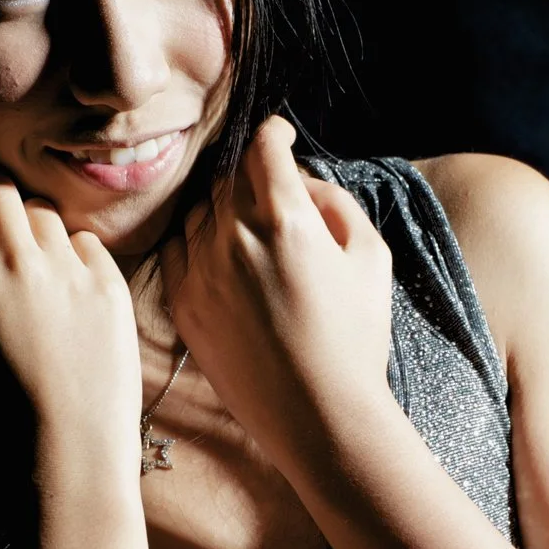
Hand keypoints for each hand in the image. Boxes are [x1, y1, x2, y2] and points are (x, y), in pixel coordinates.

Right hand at [0, 172, 142, 459]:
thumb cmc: (2, 411)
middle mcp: (18, 263)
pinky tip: (73, 293)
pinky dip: (76, 257)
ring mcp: (68, 270)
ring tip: (39, 269)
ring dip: (35, 229)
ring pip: (43, 211)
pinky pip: (85, 241)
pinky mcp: (109, 283)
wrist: (70, 446)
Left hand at [158, 118, 392, 463]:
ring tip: (248, 233)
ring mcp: (202, 271)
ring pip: (199, 213)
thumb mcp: (371, 258)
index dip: (273, 133)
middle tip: (270, 195)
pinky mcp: (183, 305)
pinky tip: (219, 259)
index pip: (264, 148)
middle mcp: (235, 237)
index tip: (278, 135)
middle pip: (229, 178)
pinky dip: (196, 244)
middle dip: (250, 178)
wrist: (320, 415)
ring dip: (222, 210)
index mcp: (286, 219)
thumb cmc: (356, 339)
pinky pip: (176, 252)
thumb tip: (302, 181)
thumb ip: (336, 203)